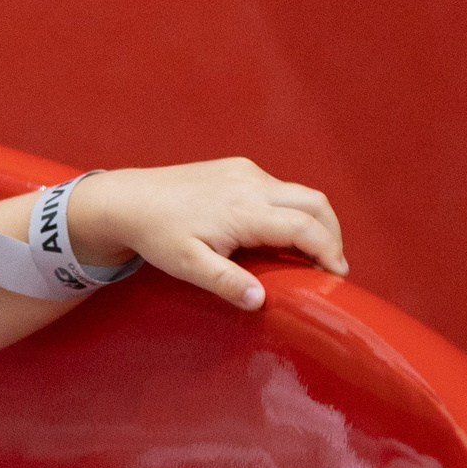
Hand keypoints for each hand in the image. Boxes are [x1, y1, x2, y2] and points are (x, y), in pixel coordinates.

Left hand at [68, 160, 346, 310]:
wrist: (128, 200)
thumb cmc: (157, 236)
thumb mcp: (188, 266)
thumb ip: (226, 282)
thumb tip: (260, 300)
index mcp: (244, 210)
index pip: (305, 228)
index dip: (329, 251)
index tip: (338, 275)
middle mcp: (251, 184)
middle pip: (314, 203)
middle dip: (332, 233)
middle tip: (333, 265)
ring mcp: (245, 172)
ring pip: (298, 193)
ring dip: (313, 220)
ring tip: (312, 252)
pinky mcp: (237, 167)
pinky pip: (278, 187)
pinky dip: (291, 209)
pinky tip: (280, 233)